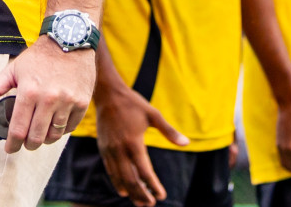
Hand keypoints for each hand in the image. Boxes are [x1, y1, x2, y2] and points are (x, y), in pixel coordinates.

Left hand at [0, 38, 93, 153]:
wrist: (69, 42)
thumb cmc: (37, 57)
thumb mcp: (12, 69)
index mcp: (29, 91)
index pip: (18, 129)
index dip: (12, 144)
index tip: (9, 148)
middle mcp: (49, 98)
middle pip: (36, 137)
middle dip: (27, 145)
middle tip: (24, 143)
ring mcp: (67, 101)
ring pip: (53, 136)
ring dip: (44, 139)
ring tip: (38, 134)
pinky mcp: (81, 103)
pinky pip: (69, 128)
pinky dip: (60, 131)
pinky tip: (53, 125)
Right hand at [90, 80, 189, 205]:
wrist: (107, 94)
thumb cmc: (132, 103)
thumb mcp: (153, 114)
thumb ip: (169, 131)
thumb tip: (186, 143)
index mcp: (133, 142)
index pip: (144, 171)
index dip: (153, 186)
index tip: (162, 196)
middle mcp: (119, 149)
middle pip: (130, 179)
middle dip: (141, 194)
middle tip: (150, 204)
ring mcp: (109, 150)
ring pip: (119, 177)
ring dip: (130, 192)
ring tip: (139, 202)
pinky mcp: (103, 148)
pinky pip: (110, 170)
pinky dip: (117, 182)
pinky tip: (123, 190)